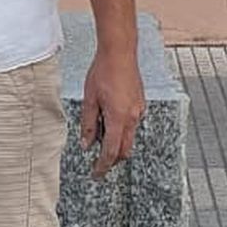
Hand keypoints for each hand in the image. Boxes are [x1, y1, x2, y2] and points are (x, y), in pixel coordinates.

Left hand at [80, 47, 144, 177]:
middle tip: (98, 161)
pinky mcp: (140, 104)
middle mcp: (132, 118)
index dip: (103, 166)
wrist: (120, 53)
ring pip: (129, 138)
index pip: (110, 152)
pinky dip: (122, 130)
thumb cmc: (103, 72)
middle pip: (124, 150)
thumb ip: (88, 124)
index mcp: (118, 118)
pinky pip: (132, 125)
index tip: (96, 174)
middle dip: (112, 159)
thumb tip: (86, 144)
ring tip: (100, 136)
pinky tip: (110, 120)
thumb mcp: (89, 99)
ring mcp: (138, 111)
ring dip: (117, 144)